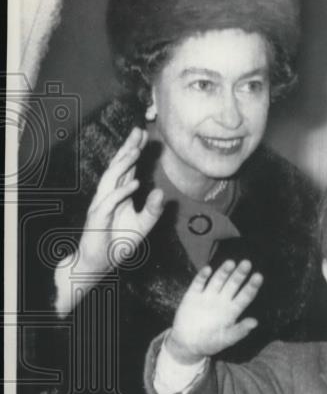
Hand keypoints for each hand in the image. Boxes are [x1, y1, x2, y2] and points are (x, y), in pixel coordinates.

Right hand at [78, 127, 164, 278]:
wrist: (98, 263)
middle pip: (117, 167)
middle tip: (138, 131)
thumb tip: (161, 192)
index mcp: (118, 194)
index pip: (127, 168)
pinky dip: (122, 192)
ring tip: (136, 151)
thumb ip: (153, 210)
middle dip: (127, 148)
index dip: (134, 151)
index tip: (145, 135)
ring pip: (111, 179)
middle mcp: (108, 195)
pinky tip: (134, 183)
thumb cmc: (118, 243)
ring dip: (123, 165)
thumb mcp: (142, 226)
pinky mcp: (97, 218)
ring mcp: (101, 205)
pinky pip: (110, 202)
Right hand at [167, 259, 262, 362]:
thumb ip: (239, 331)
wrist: (186, 345)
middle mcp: (222, 301)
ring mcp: (207, 297)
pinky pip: (198, 283)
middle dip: (240, 274)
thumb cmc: (209, 343)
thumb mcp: (225, 340)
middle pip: (233, 284)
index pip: (245, 296)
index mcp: (232, 311)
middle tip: (247, 263)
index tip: (258, 277)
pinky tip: (208, 270)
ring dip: (223, 271)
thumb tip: (255, 322)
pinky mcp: (193, 296)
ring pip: (217, 280)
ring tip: (231, 263)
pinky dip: (202, 276)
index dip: (252, 286)